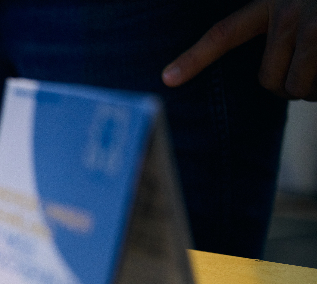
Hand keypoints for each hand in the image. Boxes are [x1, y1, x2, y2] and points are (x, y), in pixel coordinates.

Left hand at [162, 0, 316, 99]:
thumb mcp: (294, 4)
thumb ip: (281, 26)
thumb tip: (271, 73)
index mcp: (273, 1)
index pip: (224, 33)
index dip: (195, 58)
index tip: (167, 78)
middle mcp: (288, 11)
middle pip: (269, 80)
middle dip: (290, 87)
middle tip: (310, 75)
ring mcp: (314, 27)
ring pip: (298, 88)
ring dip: (315, 90)